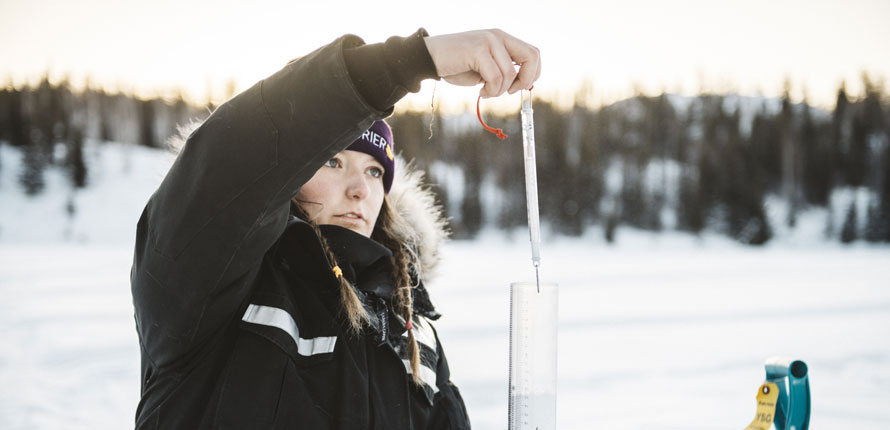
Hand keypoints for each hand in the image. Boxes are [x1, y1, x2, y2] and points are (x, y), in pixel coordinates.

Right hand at [423, 29, 540, 97]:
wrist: (430, 58)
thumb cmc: (457, 65)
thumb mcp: (486, 67)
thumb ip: (504, 70)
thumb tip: (523, 83)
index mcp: (502, 39)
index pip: (533, 53)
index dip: (532, 74)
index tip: (517, 87)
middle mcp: (498, 36)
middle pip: (531, 57)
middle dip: (526, 80)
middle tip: (510, 92)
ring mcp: (488, 41)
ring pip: (510, 73)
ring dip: (500, 90)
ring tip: (486, 92)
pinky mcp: (477, 50)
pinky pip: (495, 77)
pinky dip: (491, 90)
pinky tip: (481, 91)